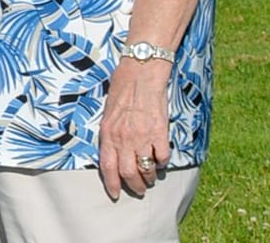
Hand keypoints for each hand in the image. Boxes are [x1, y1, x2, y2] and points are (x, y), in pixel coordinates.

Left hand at [97, 56, 172, 199]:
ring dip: (149, 178)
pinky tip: (161, 159)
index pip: (107, 166)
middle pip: (128, 174)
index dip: (112, 184)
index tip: (116, 195)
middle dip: (134, 186)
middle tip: (139, 190)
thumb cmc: (122, 90)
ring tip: (150, 177)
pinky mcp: (159, 133)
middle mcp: (123, 138)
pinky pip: (162, 158)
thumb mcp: (108, 112)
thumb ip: (110, 133)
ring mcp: (142, 137)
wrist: (140, 74)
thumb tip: (112, 152)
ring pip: (146, 170)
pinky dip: (162, 163)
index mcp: (108, 133)